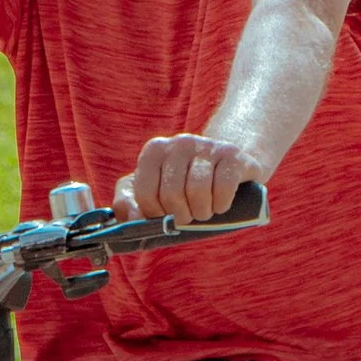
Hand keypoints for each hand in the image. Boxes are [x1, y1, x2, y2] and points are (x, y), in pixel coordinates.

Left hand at [113, 133, 265, 225]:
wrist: (226, 169)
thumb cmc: (184, 187)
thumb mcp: (152, 193)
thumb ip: (128, 204)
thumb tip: (132, 217)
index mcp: (154, 150)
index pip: (145, 193)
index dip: (155, 214)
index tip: (165, 215)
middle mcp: (180, 142)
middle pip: (172, 194)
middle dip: (181, 215)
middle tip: (188, 216)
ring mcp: (207, 146)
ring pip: (198, 191)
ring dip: (202, 212)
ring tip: (204, 211)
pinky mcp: (233, 155)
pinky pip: (223, 188)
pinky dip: (221, 205)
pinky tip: (221, 204)